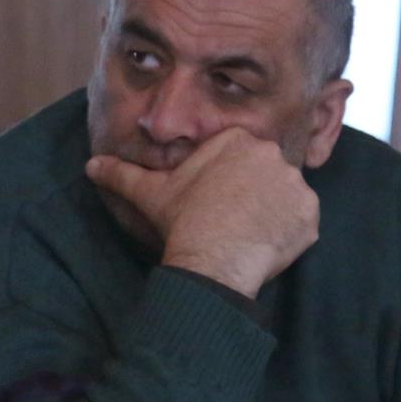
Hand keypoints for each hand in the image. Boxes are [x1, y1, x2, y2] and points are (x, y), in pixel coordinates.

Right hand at [87, 129, 317, 297]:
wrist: (212, 260)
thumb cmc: (183, 220)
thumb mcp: (149, 193)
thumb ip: (122, 174)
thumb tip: (90, 165)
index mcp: (238, 140)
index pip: (238, 154)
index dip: (225, 179)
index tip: (214, 200)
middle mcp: (273, 155)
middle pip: (264, 171)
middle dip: (252, 191)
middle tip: (230, 217)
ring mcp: (296, 185)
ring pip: (284, 195)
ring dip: (272, 210)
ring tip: (247, 232)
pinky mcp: (309, 216)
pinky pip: (301, 221)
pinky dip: (287, 232)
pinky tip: (264, 245)